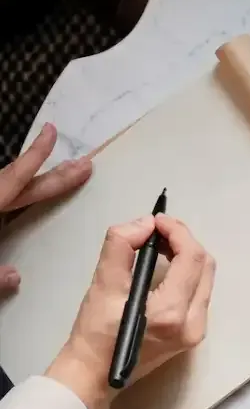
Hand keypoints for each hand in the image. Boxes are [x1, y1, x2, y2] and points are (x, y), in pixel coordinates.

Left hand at [1, 123, 93, 292]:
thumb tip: (15, 276)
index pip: (15, 178)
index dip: (35, 156)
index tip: (52, 132)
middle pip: (19, 185)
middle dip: (53, 175)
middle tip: (82, 165)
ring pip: (7, 194)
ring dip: (33, 186)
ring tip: (59, 180)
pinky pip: (1, 204)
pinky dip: (14, 200)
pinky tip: (20, 206)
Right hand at [46, 215, 215, 408]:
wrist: (94, 375)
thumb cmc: (94, 333)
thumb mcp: (102, 285)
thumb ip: (121, 247)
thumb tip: (145, 224)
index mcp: (172, 312)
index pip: (192, 258)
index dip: (178, 232)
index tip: (158, 220)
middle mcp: (194, 323)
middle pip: (205, 266)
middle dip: (184, 241)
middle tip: (158, 231)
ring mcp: (197, 331)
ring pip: (205, 279)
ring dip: (187, 256)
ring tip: (160, 245)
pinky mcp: (193, 334)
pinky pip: (199, 293)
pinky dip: (187, 274)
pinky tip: (165, 267)